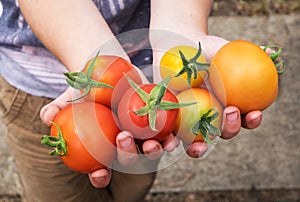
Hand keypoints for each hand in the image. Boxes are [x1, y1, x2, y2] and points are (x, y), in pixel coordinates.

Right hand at [40, 87, 179, 187]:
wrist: (112, 73)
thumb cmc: (88, 90)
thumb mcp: (71, 97)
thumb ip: (57, 109)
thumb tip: (46, 118)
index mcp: (104, 148)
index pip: (101, 170)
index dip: (100, 176)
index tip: (99, 173)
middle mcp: (125, 146)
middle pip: (129, 161)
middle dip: (127, 157)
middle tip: (122, 141)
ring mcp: (143, 136)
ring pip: (150, 151)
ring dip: (153, 152)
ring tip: (151, 145)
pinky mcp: (158, 124)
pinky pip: (166, 135)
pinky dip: (171, 138)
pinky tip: (173, 137)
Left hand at [151, 34, 262, 157]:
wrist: (174, 46)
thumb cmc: (201, 49)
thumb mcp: (222, 48)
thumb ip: (244, 53)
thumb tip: (268, 53)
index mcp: (227, 103)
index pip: (244, 118)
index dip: (251, 120)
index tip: (254, 113)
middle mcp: (211, 115)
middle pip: (224, 132)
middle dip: (230, 128)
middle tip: (230, 111)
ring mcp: (191, 120)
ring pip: (199, 142)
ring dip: (201, 148)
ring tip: (198, 145)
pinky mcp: (170, 122)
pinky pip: (172, 136)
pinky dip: (172, 143)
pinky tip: (171, 143)